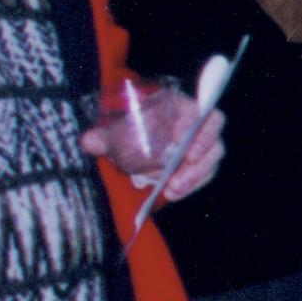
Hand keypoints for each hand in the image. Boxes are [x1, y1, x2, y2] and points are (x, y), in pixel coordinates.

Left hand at [81, 84, 224, 197]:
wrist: (131, 140)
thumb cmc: (128, 129)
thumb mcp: (114, 131)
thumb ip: (103, 136)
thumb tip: (89, 141)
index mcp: (180, 106)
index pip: (198, 110)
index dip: (193, 124)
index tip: (180, 140)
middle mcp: (196, 123)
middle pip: (212, 132)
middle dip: (202, 152)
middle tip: (183, 166)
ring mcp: (201, 144)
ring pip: (212, 156)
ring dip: (196, 174)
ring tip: (173, 188)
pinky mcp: (200, 163)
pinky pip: (204, 173)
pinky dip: (191, 185)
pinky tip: (173, 194)